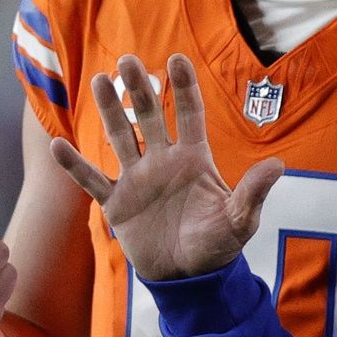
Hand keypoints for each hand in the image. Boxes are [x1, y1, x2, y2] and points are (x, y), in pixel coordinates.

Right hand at [50, 54, 282, 280]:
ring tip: (99, 80)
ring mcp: (137, 180)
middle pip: (150, 117)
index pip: (190, 114)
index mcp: (194, 159)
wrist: (189, 277)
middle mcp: (163, 162)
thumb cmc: (217, 245)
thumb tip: (278, 165)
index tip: (176, 59)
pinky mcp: (117, 203)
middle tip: (129, 60)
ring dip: (110, 111)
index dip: (184, 87)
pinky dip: (75, 166)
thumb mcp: (240, 220)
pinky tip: (58, 146)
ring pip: (120, 137)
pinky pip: (92, 180)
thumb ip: (253, 192)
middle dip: (140, 89)